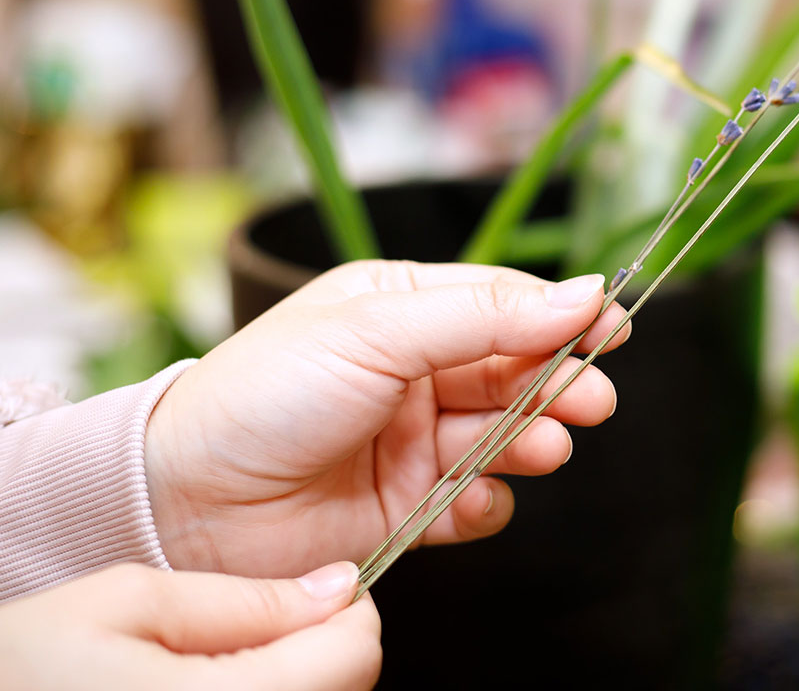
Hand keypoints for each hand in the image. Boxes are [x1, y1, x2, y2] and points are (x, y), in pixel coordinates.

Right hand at [0, 562, 379, 690]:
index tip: (316, 595)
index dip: (347, 613)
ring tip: (210, 674)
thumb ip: (245, 600)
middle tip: (253, 633)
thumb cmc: (7, 676)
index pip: (356, 657)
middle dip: (320, 655)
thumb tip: (339, 586)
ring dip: (292, 688)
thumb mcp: (122, 604)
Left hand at [145, 261, 628, 575]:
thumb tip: (581, 293)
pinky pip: (476, 501)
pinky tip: (477, 497)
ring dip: (533, 440)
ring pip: (505, 435)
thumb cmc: (265, 395)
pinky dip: (489, 501)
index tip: (610, 328)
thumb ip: (486, 316)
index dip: (560, 315)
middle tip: (591, 399)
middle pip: (516, 371)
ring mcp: (412, 439)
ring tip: (542, 449)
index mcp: (401, 309)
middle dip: (558, 384)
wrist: (188, 502)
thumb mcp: (378, 331)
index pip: (503, 303)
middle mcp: (412, 371)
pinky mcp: (408, 504)